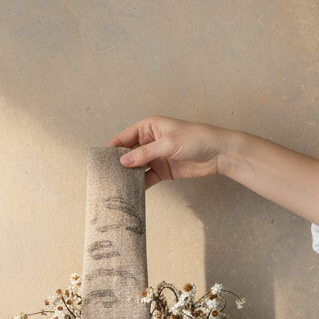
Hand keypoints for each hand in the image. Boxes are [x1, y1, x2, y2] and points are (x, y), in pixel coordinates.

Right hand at [108, 116, 238, 188]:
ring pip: (136, 167)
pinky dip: (139, 185)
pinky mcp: (163, 171)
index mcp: (149, 127)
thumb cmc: (197, 139)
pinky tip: (131, 192)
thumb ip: (145, 154)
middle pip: (127, 154)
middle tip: (104, 177)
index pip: (124, 137)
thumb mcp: (168, 143)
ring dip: (127, 176)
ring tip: (114, 187)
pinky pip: (146, 178)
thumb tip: (123, 162)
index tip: (99, 161)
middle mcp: (150, 141)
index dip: (111, 149)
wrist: (220, 153)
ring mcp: (156, 157)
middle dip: (117, 164)